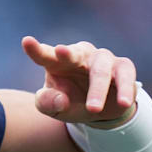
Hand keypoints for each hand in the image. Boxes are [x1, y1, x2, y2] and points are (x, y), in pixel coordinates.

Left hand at [21, 37, 136, 125]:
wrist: (96, 110)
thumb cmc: (67, 102)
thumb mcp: (51, 107)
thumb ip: (47, 103)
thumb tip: (61, 100)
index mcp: (56, 62)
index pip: (45, 55)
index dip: (35, 49)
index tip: (26, 41)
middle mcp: (79, 56)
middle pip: (72, 53)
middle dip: (67, 53)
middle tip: (60, 52)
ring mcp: (102, 59)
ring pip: (100, 68)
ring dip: (97, 89)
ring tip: (93, 109)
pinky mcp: (123, 67)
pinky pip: (125, 75)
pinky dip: (125, 89)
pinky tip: (124, 103)